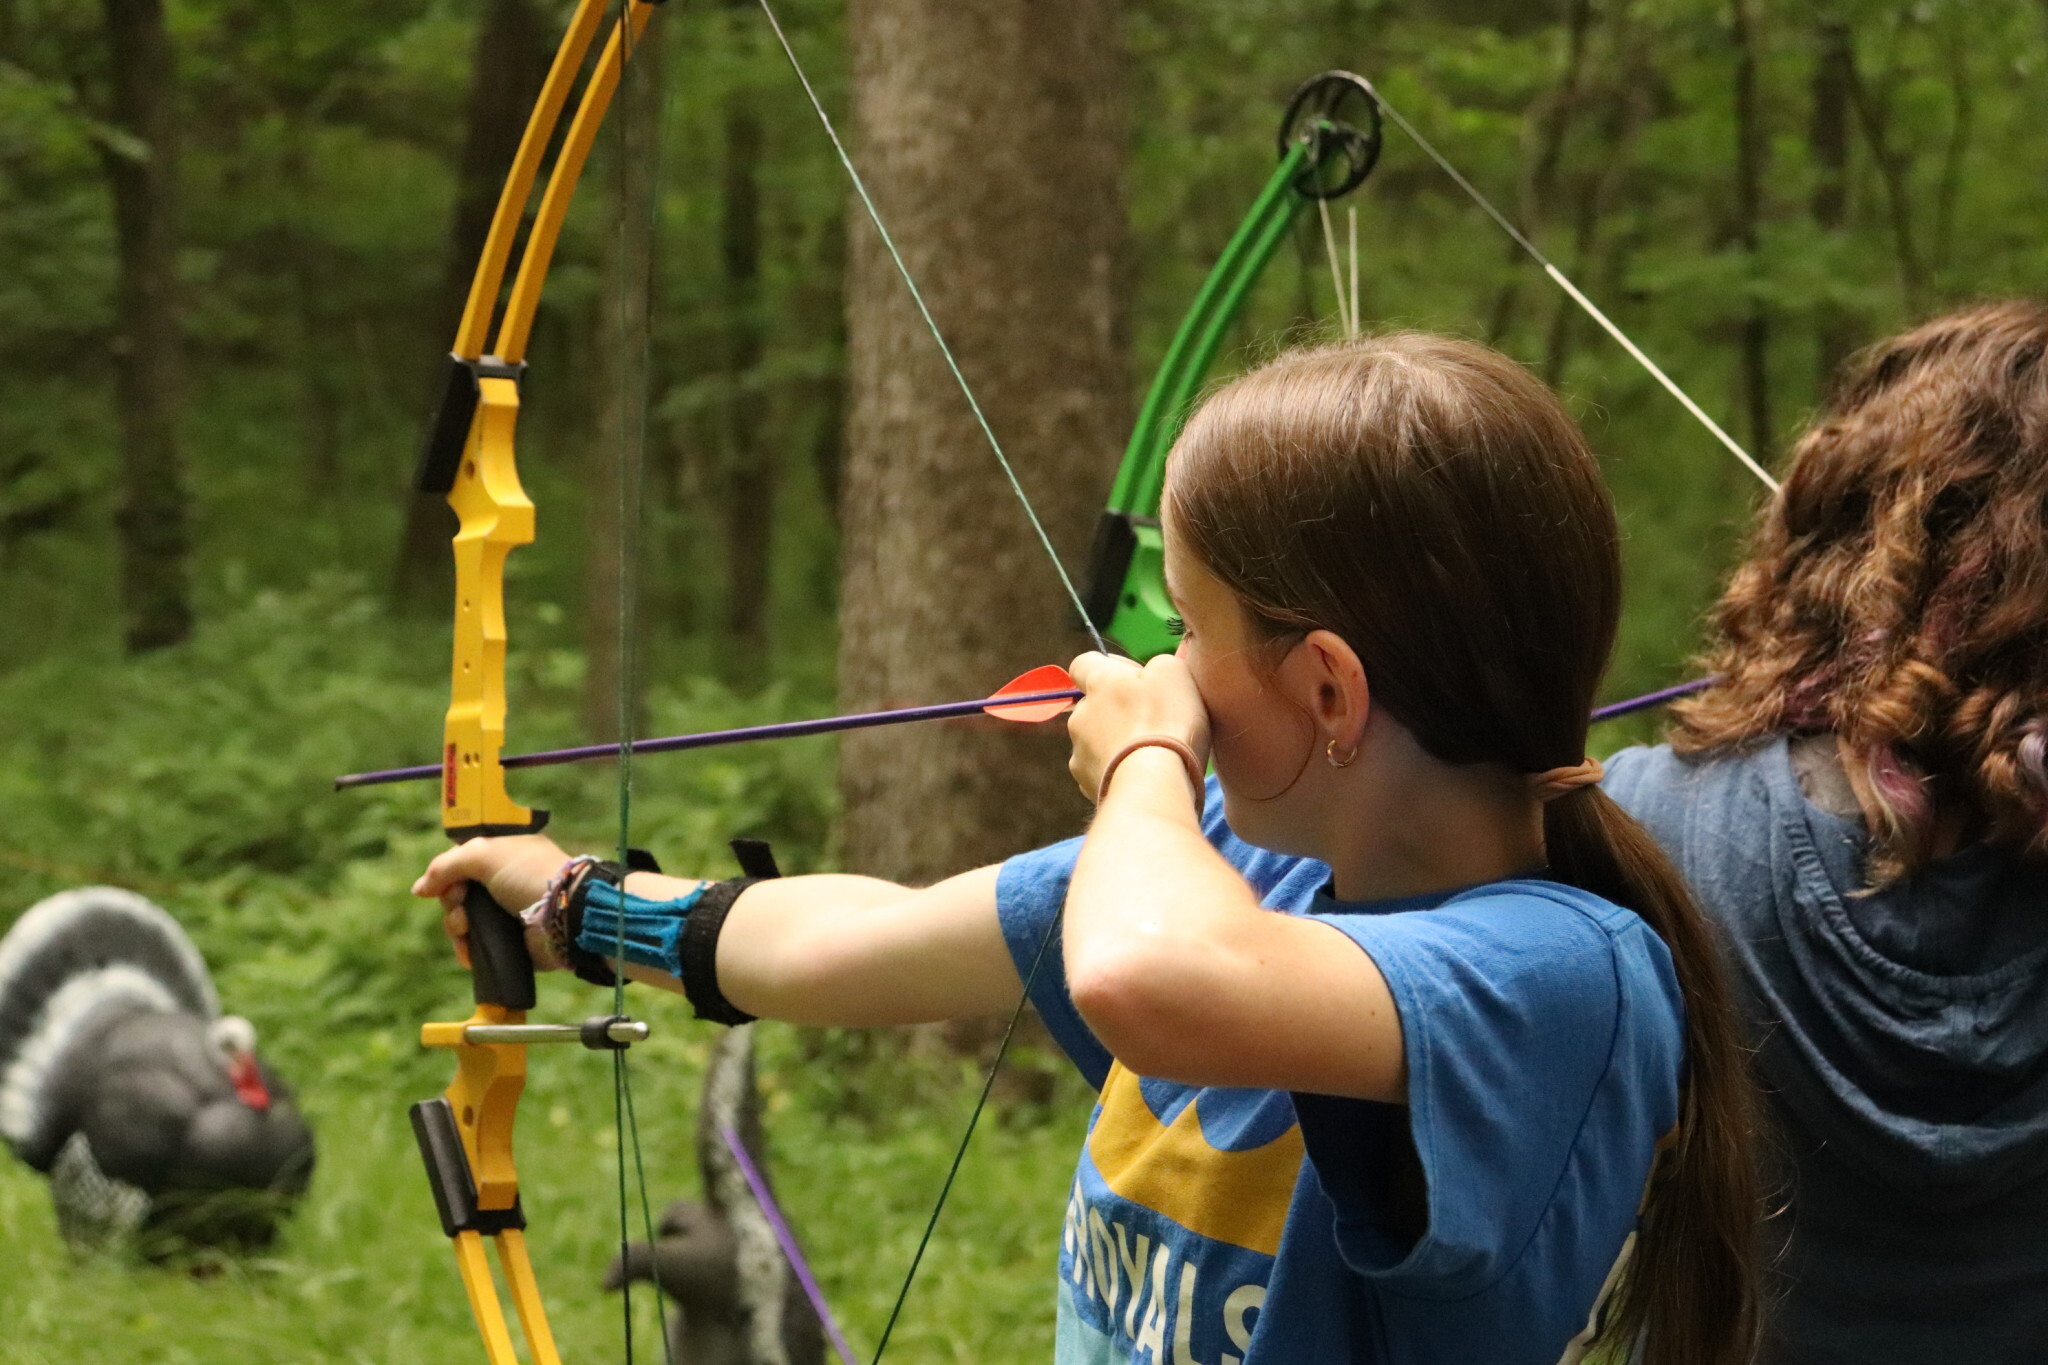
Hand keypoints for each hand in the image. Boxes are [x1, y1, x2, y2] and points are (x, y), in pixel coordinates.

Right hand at [413, 833, 569, 969]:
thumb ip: (446, 865)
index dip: (447, 875)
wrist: (564, 913)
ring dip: (456, 927)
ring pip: (462, 922)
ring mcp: (505, 913)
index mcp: (502, 855)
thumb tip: (419, 889)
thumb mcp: (484, 854)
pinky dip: (467, 950)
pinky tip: (468, 952)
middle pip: (456, 894)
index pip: (461, 863)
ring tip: (465, 928)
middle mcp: (503, 883)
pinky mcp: (508, 941)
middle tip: (461, 905)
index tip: (444, 885)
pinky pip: (475, 946)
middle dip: (451, 902)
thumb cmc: (528, 874)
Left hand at [1066, 651, 1209, 801]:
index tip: (1135, 680)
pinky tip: (1140, 776)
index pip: (1083, 663)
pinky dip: (1116, 770)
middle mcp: (1080, 714)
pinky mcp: (1085, 782)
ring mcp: (1079, 752)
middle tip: (1152, 721)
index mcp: (1098, 682)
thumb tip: (1148, 673)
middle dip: (1116, 709)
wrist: (1154, 785)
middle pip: (1094, 704)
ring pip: (1096, 740)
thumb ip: (1155, 664)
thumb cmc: (1166, 721)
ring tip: (1150, 754)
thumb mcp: (1173, 672)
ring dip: (1116, 742)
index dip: (1108, 668)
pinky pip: (1100, 770)